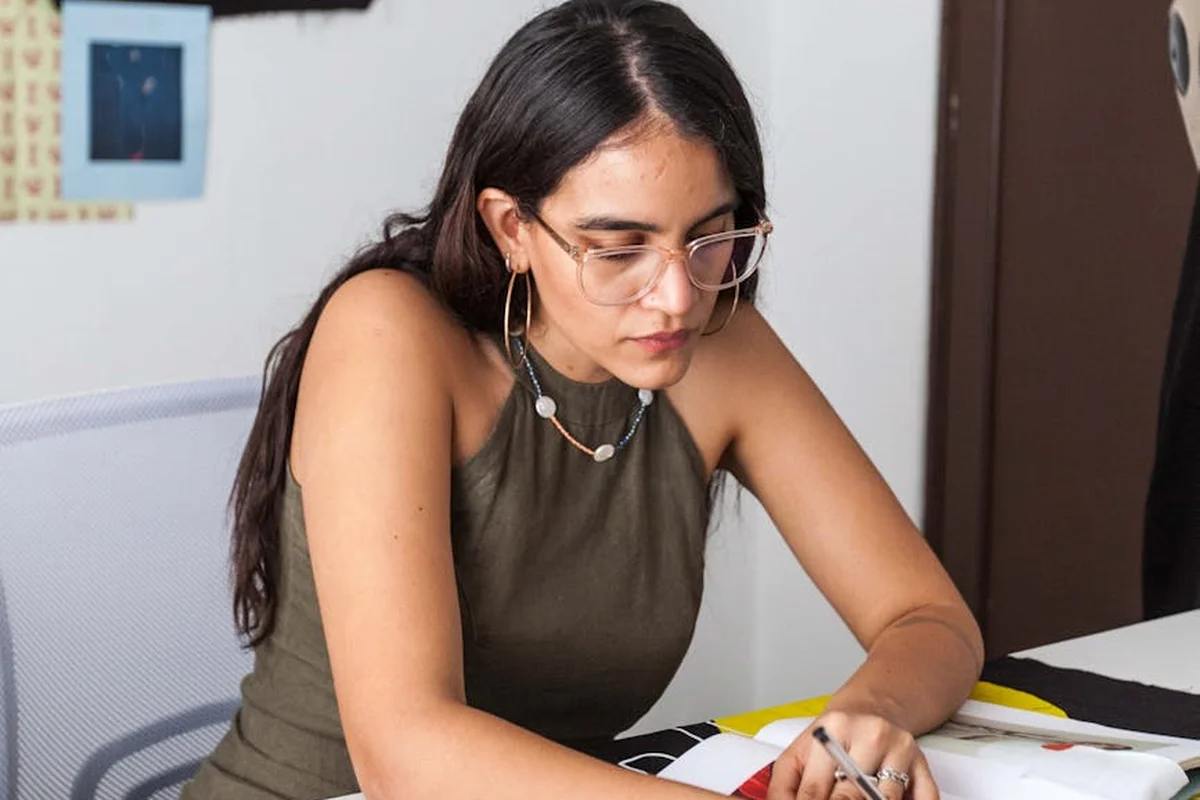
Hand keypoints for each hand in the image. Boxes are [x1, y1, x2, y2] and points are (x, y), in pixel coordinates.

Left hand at [765, 710, 936, 799]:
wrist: (872, 709)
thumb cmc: (833, 737)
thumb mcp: (800, 752)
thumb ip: (783, 785)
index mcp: (833, 728)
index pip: (814, 788)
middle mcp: (870, 734)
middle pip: (851, 795)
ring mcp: (900, 748)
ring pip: (884, 799)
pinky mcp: (922, 764)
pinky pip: (924, 797)